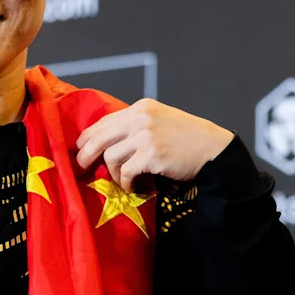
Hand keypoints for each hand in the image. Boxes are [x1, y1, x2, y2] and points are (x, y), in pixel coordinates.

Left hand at [75, 98, 233, 192]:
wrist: (214, 150)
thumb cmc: (188, 139)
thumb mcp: (160, 122)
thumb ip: (135, 126)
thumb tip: (106, 142)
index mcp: (141, 108)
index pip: (104, 120)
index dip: (88, 136)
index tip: (80, 147)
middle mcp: (140, 118)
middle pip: (99, 137)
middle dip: (86, 154)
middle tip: (81, 167)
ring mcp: (145, 136)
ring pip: (110, 156)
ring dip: (114, 173)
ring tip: (123, 180)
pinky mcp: (151, 155)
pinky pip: (126, 172)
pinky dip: (126, 183)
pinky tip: (133, 187)